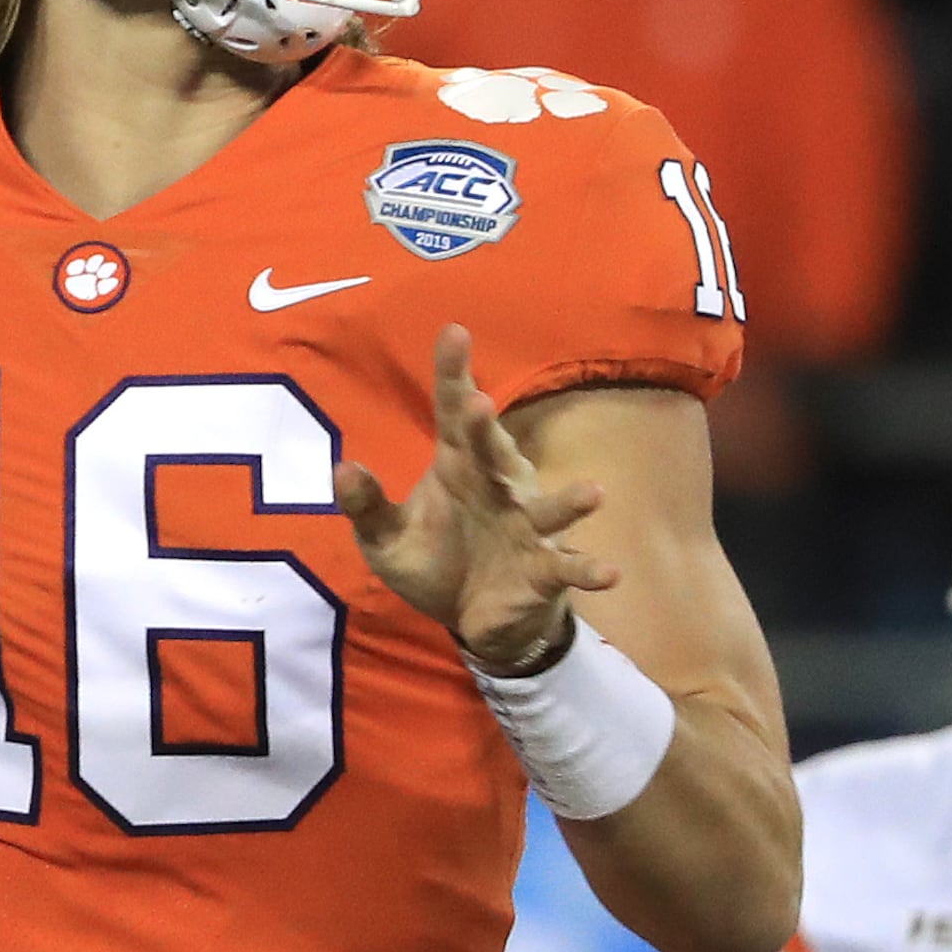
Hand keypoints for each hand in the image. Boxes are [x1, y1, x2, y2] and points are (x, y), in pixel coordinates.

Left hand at [335, 326, 616, 671]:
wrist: (471, 618)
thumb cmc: (433, 562)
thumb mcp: (386, 540)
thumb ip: (367, 506)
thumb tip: (341, 467)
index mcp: (457, 468)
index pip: (453, 414)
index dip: (453, 374)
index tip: (454, 333)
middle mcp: (496, 486)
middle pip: (493, 451)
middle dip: (488, 429)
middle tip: (480, 403)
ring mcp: (525, 526)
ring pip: (549, 509)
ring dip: (570, 502)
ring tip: (594, 494)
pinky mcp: (543, 569)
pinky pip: (567, 567)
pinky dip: (588, 569)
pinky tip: (610, 573)